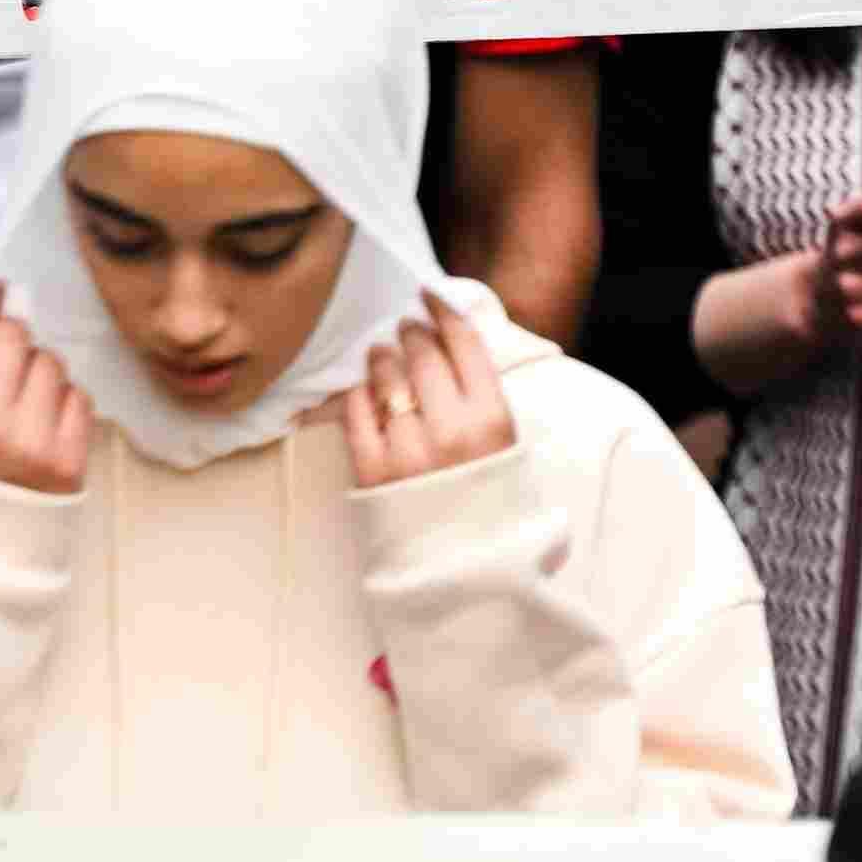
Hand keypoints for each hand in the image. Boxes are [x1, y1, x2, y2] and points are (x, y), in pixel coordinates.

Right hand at [0, 280, 89, 496]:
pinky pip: (80, 398)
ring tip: (26, 397)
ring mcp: (33, 443)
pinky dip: (65, 401)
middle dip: (15, 338)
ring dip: (42, 370)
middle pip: (16, 340)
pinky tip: (46, 420)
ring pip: (52, 364)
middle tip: (11, 353)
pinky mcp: (68, 462)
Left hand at [338, 301, 517, 489]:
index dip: (443, 310)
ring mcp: (409, 452)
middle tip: (405, 327)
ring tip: (382, 354)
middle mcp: (452, 432)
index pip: (464, 342)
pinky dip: (358, 394)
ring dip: (382, 357)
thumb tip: (450, 335)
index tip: (430, 295)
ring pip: (386, 377)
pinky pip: (356, 411)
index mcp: (493, 420)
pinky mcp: (372, 471)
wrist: (467, 566)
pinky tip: (364, 391)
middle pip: (423, 354)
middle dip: (411, 332)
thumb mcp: (506, 442)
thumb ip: (482, 394)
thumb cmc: (488, 496)